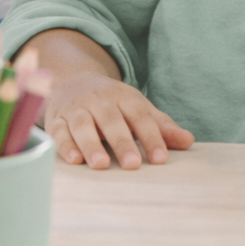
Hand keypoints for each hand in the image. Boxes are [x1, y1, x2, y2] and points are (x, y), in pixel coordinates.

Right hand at [45, 70, 193, 169]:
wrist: (71, 81)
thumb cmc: (111, 103)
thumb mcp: (136, 108)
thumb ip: (160, 126)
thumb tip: (188, 141)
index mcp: (123, 97)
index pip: (139, 116)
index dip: (151, 136)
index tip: (160, 159)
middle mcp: (99, 101)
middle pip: (111, 120)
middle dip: (121, 142)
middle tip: (132, 164)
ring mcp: (76, 109)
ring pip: (83, 125)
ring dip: (91, 144)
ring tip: (101, 165)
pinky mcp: (56, 119)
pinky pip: (59, 131)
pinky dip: (65, 145)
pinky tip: (75, 160)